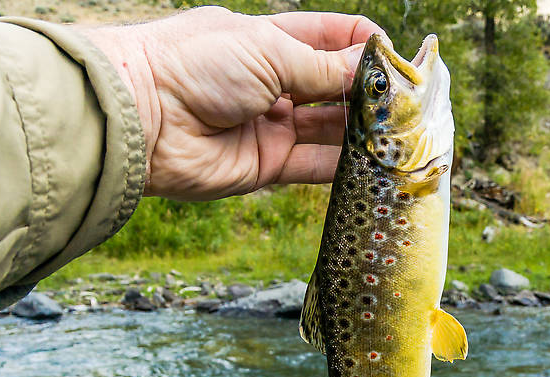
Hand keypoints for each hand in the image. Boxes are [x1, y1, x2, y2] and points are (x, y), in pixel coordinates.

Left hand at [79, 8, 385, 199]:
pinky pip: (314, 166)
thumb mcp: (267, 50)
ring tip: (398, 135)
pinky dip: (343, 166)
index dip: (367, 48)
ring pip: (330, 129)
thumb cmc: (195, 64)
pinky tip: (372, 163)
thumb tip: (372, 67)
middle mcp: (274, 83)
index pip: (333, 39)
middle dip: (370, 94)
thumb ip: (322, 66)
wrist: (141, 117)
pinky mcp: (266, 165)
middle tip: (407, 105)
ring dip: (362, 131)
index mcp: (271, 40)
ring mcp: (272, 125)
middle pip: (336, 87)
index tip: (399, 62)